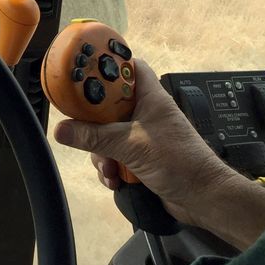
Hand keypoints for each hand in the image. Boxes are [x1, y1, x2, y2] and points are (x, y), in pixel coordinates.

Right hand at [52, 59, 240, 227]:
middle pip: (109, 105)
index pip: (128, 67)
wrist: (203, 198)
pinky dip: (111, 168)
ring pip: (108, 135)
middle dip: (94, 124)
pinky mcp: (140, 158)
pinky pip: (114, 156)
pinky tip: (114, 180)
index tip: (83, 73)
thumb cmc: (178, 161)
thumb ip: (95, 137)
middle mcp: (146, 113)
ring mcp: (143, 136)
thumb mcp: (131, 145)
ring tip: (108, 168)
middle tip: (84, 131)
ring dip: (101, 153)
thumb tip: (61, 129)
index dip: (107, 66)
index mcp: (150, 97)